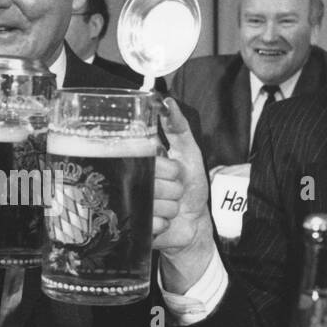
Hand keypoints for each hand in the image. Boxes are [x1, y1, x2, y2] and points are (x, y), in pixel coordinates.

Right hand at [153, 98, 219, 292]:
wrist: (194, 223)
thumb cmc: (193, 187)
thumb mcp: (189, 153)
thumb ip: (179, 128)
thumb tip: (166, 102)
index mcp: (144, 163)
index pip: (152, 162)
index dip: (169, 170)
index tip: (176, 173)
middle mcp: (134, 182)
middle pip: (152, 184)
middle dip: (172, 190)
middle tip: (175, 192)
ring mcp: (132, 203)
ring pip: (152, 204)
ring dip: (168, 208)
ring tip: (170, 207)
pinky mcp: (134, 224)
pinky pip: (149, 222)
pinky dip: (162, 224)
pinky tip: (164, 221)